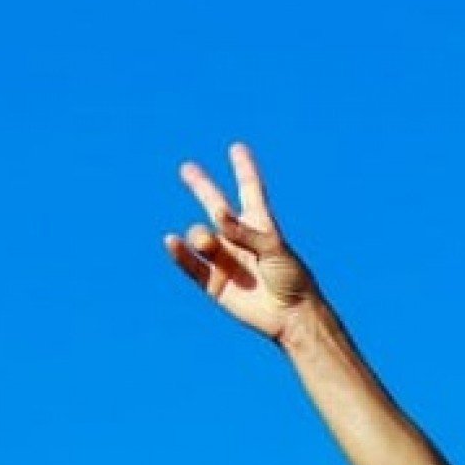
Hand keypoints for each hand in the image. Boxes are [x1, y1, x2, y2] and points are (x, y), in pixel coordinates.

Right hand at [164, 144, 318, 341]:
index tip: (237, 148)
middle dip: (202, 187)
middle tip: (187, 168)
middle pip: (216, 206)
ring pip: (201, 237)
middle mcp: (239, 240)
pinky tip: (172, 242)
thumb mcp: (275, 249)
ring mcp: (225, 260)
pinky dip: (180, 254)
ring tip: (209, 243)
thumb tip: (216, 216)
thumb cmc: (292, 280)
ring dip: (200, 236)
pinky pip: (190, 264)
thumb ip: (246, 232)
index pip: (250, 191)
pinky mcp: (213, 283)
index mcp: (260, 226)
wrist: (291, 316)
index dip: (244, 170)